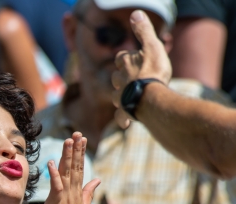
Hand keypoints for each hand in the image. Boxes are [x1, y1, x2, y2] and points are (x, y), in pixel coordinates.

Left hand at [42, 132, 99, 203]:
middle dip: (76, 150)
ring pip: (67, 173)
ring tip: (68, 141)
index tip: (82, 139)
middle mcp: (73, 193)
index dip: (81, 154)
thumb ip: (88, 193)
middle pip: (76, 168)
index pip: (80, 169)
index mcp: (78, 194)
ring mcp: (66, 198)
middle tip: (77, 134)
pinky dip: (53, 174)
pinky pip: (55, 186)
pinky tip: (51, 163)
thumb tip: (97, 180)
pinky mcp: (57, 203)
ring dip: (67, 157)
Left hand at [112, 10, 171, 128]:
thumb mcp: (151, 46)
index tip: (131, 59)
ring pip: (116, 96)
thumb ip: (143, 31)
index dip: (125, 58)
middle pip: (116, 78)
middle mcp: (119, 81)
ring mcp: (121, 98)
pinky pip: (121, 116)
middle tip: (132, 79)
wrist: (151, 97)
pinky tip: (124, 123)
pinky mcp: (125, 112)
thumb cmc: (153, 71)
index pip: (121, 58)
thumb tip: (135, 13)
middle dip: (122, 78)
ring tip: (129, 97)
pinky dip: (122, 119)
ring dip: (121, 96)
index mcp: (125, 65)